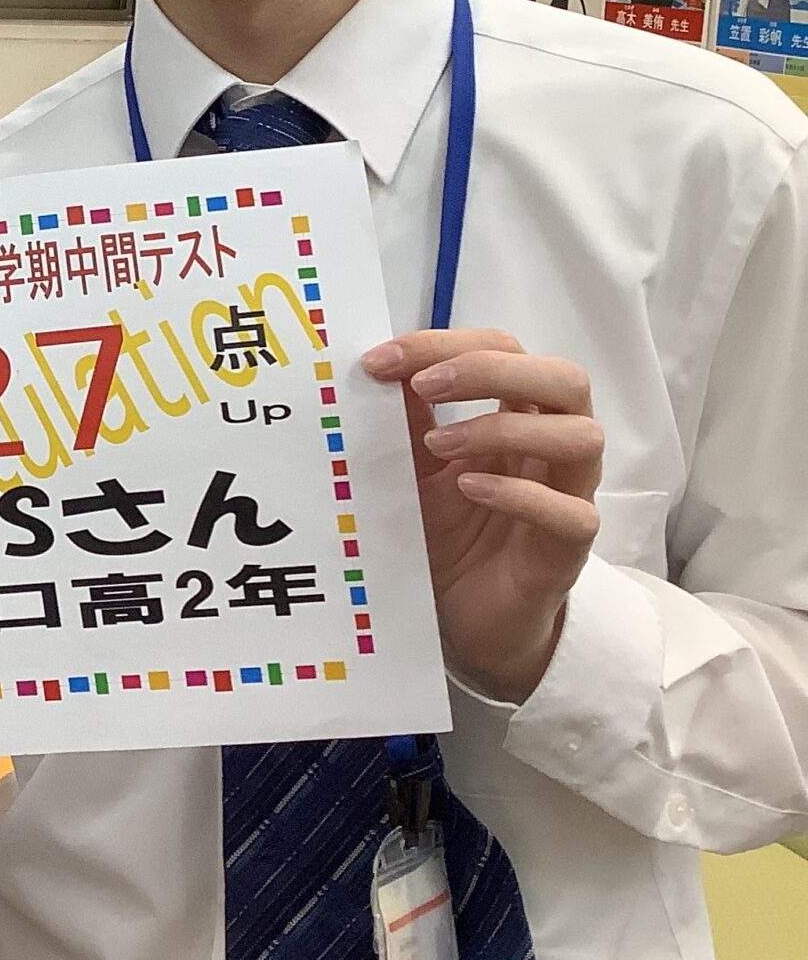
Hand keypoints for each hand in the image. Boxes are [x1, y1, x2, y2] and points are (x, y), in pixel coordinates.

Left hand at [363, 329, 603, 702]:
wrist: (465, 614)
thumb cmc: (449, 531)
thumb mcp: (414, 466)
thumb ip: (405, 418)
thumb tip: (377, 365)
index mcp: (518, 416)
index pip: (507, 351)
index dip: (448, 345)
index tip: (381, 360)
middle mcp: (552, 448)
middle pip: (565, 380)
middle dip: (493, 369)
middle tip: (426, 385)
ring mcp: (569, 496)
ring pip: (582, 437)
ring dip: (506, 429)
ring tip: (440, 446)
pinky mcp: (567, 550)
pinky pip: (572, 513)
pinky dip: (522, 495)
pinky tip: (470, 488)